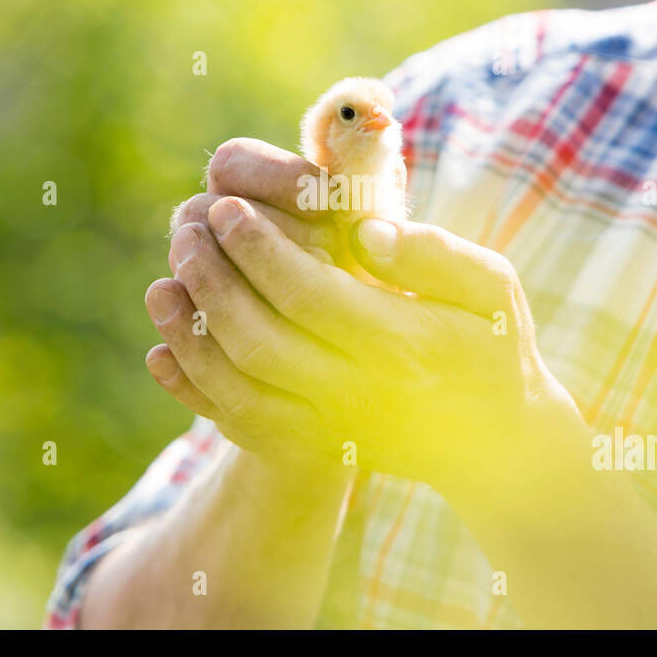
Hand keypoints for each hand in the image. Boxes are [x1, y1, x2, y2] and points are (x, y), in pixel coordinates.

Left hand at [146, 141, 578, 488]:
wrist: (492, 443)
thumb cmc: (491, 345)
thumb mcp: (491, 289)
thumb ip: (434, 255)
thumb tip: (366, 233)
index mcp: (408, 348)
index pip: (313, 297)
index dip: (262, 249)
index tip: (228, 206)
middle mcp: (364, 397)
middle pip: (262, 342)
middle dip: (214, 280)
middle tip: (188, 229)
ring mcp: (333, 431)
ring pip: (238, 389)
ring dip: (190, 331)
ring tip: (167, 277)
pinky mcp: (310, 450)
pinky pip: (235, 425)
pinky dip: (193, 388)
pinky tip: (164, 347)